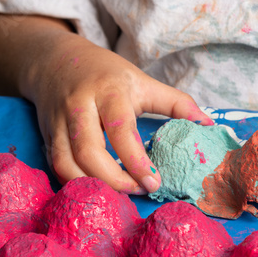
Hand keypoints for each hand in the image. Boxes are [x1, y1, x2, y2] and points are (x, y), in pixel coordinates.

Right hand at [0, 13, 212, 194]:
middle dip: (114, 179)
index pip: (120, 129)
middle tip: (139, 192)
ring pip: (67, 163)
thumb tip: (210, 126)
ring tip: (120, 194)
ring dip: (93, 185)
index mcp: (108, 92)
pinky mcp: (47, 137)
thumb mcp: (144, 81)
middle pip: (88, 151)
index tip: (154, 182)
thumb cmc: (107, 74)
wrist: (55, 61)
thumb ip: (177, 103)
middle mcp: (79, 107)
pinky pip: (56, 167)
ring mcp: (59, 123)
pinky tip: (98, 189)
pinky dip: (76, 183)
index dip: (136, 160)